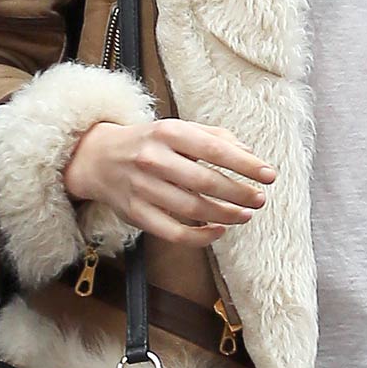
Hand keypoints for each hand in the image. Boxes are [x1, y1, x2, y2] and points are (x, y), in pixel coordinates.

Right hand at [63, 116, 275, 246]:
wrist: (96, 157)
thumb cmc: (148, 143)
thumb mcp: (178, 130)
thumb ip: (215, 138)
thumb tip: (250, 155)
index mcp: (168, 132)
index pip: (215, 150)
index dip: (246, 165)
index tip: (269, 175)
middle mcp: (154, 159)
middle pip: (206, 182)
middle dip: (239, 193)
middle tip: (259, 199)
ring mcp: (143, 188)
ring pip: (193, 209)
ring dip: (225, 215)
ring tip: (245, 215)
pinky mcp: (136, 213)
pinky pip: (174, 232)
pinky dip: (201, 237)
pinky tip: (218, 231)